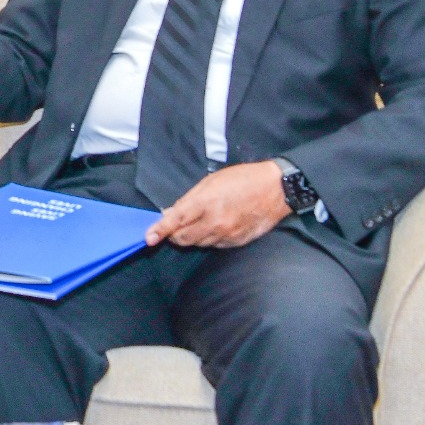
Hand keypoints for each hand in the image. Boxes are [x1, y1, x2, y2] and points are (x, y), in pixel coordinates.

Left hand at [145, 160, 290, 247]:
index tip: (149, 238)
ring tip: (199, 222)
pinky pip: (214, 245)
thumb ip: (189, 199)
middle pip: (183, 238)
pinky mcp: (237, 242)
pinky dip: (208, 238)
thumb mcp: (211, 181)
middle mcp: (215, 222)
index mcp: (206, 202)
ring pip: (198, 243)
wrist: (276, 189)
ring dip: (192, 236)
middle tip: (174, 226)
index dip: (160, 230)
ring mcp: (227, 234)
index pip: (176, 221)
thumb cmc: (242, 179)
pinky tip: (214, 227)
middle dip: (174, 234)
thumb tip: (171, 212)